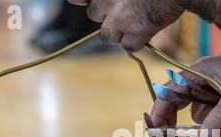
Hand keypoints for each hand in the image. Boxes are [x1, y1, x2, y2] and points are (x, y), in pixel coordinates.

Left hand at [68, 0, 184, 50]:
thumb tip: (74, 1)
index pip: (80, 0)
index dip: (88, 3)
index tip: (89, 3)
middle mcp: (107, 3)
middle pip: (94, 15)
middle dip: (106, 16)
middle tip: (124, 12)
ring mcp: (120, 19)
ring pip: (107, 36)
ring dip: (118, 33)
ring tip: (134, 24)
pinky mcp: (135, 33)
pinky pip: (128, 47)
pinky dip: (136, 43)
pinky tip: (146, 32)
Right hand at [150, 36, 220, 136]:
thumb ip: (218, 119)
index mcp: (196, 74)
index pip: (168, 94)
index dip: (159, 114)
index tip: (155, 134)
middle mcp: (200, 84)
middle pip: (177, 107)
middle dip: (175, 126)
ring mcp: (212, 95)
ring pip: (197, 118)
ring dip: (203, 127)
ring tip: (215, 127)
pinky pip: (212, 121)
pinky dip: (215, 127)